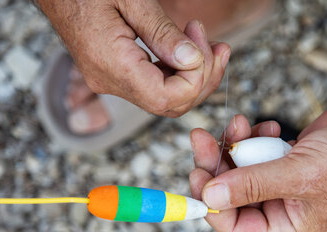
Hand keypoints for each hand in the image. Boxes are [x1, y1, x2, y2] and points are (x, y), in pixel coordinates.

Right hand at [37, 0, 229, 116]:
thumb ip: (162, 32)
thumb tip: (192, 61)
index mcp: (111, 65)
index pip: (166, 98)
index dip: (196, 81)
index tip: (205, 48)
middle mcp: (109, 82)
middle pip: (170, 105)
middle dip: (203, 79)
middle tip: (217, 45)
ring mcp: (111, 82)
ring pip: (166, 99)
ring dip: (195, 75)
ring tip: (209, 42)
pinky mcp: (115, 75)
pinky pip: (155, 85)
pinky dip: (179, 71)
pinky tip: (191, 49)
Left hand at [190, 111, 326, 231]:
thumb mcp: (300, 174)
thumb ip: (252, 186)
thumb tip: (209, 197)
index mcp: (289, 227)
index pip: (235, 228)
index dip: (211, 205)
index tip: (196, 174)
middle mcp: (284, 209)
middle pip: (231, 195)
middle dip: (214, 167)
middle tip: (202, 140)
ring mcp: (284, 181)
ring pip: (240, 170)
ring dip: (233, 146)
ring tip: (238, 124)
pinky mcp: (286, 158)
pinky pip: (255, 151)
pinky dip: (252, 137)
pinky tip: (264, 127)